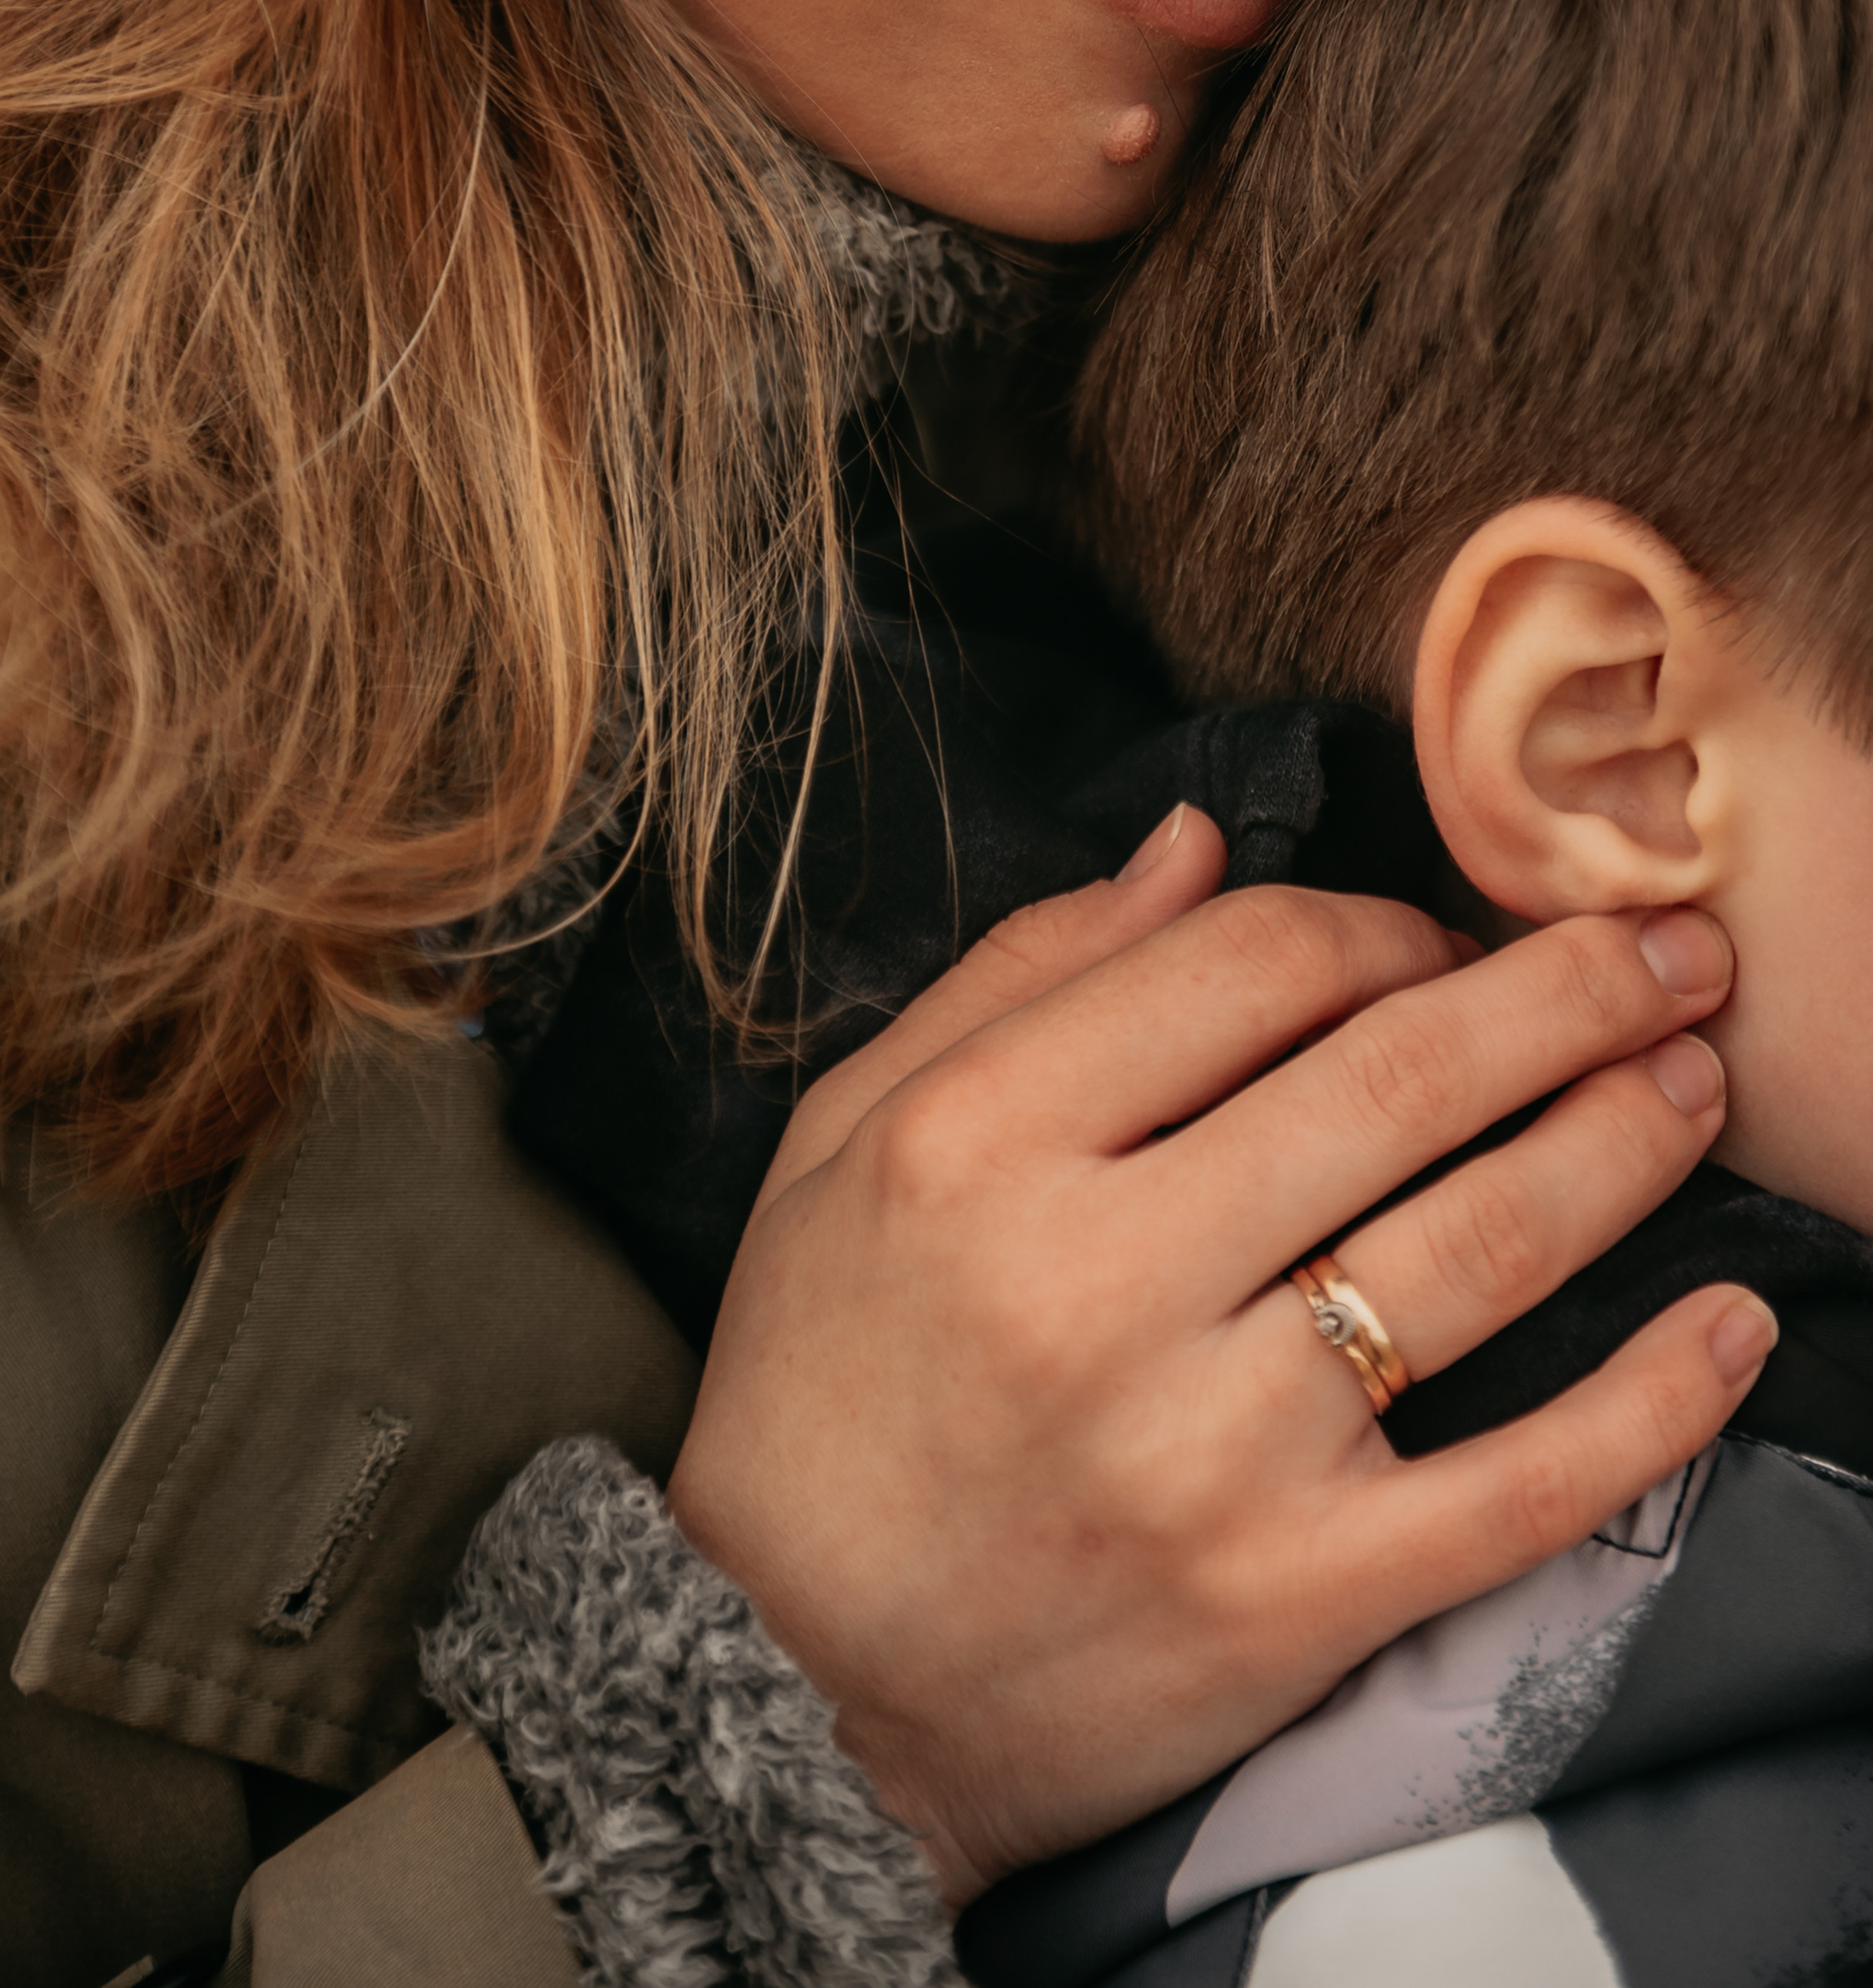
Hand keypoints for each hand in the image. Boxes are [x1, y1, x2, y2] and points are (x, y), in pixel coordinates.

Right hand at [666, 810, 1762, 1906]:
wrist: (795, 1684)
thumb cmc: (822, 1383)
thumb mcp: (846, 1138)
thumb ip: (1019, 973)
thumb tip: (1195, 844)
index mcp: (981, 1142)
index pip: (1253, 963)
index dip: (1380, 922)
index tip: (1434, 938)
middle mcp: (1098, 1278)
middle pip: (1397, 1075)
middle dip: (1566, 991)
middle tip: (1668, 952)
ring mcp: (1209, 1448)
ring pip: (1481, 1243)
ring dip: (1626, 1138)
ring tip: (1700, 1077)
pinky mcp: (1294, 1597)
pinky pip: (1524, 1482)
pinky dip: (1654, 1398)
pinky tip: (1734, 1325)